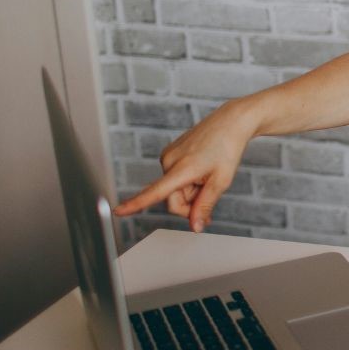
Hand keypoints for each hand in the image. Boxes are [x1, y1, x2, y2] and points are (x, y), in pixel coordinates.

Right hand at [114, 98, 257, 231]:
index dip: (135, 204)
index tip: (118, 212)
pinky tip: (200, 169)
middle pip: (171, 200)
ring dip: (189, 191)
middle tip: (209, 195)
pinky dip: (186, 180)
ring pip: (173, 189)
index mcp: (181, 168)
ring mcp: (167, 156)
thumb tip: (195, 227)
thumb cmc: (228, 148)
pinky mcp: (169, 153)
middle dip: (188, 205)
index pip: (155, 192)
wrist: (230, 122)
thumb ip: (204, 206)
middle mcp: (168, 161)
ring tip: (207, 175)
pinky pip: (174, 178)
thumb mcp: (221, 181)